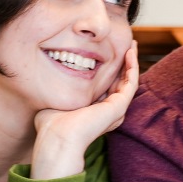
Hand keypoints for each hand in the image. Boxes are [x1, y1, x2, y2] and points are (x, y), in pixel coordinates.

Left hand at [29, 43, 139, 178]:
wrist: (58, 137)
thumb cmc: (52, 125)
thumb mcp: (57, 100)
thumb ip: (60, 91)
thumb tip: (50, 79)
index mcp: (95, 111)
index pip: (107, 87)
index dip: (110, 69)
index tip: (108, 53)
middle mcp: (108, 111)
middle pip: (120, 82)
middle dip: (124, 63)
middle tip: (127, 44)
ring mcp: (115, 109)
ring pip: (129, 81)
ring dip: (132, 62)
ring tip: (132, 44)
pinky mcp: (119, 106)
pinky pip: (131, 83)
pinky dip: (132, 67)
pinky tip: (130, 52)